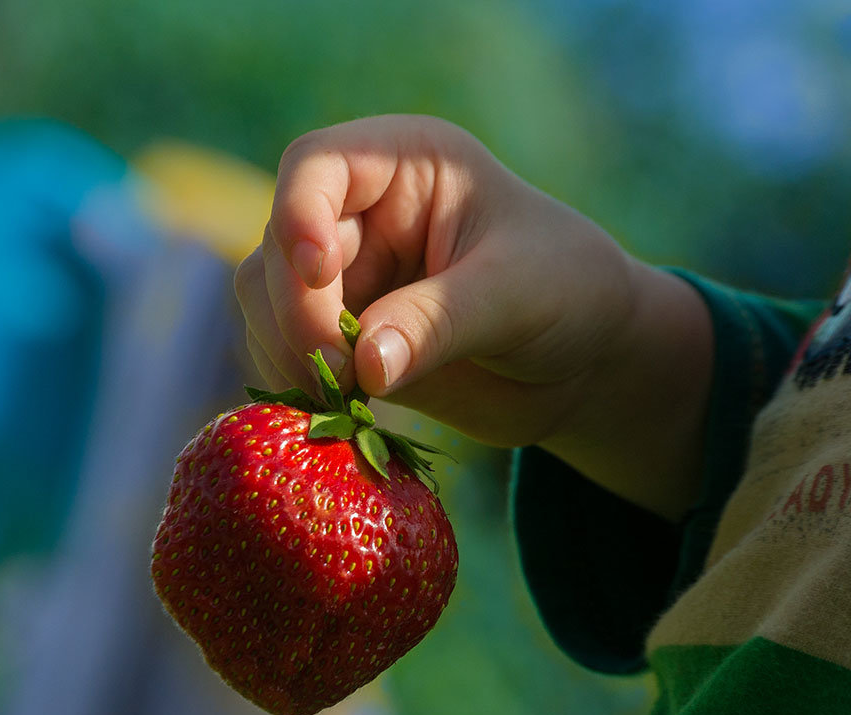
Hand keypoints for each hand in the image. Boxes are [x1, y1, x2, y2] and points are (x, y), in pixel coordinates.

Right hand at [235, 115, 713, 519]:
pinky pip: (285, 355)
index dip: (298, 215)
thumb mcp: (515, 296)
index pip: (316, 165)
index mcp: (407, 166)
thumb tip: (364, 367)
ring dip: (288, 353)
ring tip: (344, 401)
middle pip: (279, 246)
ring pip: (266, 303)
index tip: (320, 275)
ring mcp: (348, 277)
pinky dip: (298, 385)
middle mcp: (363, 213)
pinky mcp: (343, 337)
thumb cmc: (568, 292)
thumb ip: (439, 323)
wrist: (584, 359)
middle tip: (341, 375)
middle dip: (298, 313)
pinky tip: (337, 414)